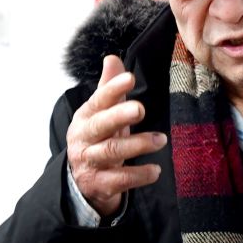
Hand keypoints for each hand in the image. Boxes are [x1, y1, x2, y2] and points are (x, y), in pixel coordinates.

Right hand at [67, 55, 166, 218]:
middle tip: (140, 109)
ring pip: (112, 152)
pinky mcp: (100, 184)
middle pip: (100, 125)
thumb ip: (109, 89)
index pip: (98, 100)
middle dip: (119, 116)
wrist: (81, 182)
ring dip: (137, 145)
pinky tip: (155, 171)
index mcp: (85, 118)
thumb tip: (112, 58)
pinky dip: (139, 175)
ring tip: (161, 140)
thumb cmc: (97, 140)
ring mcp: (90, 162)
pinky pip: (120, 179)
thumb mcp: (101, 115)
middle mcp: (84, 139)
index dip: (112, 89)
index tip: (130, 78)